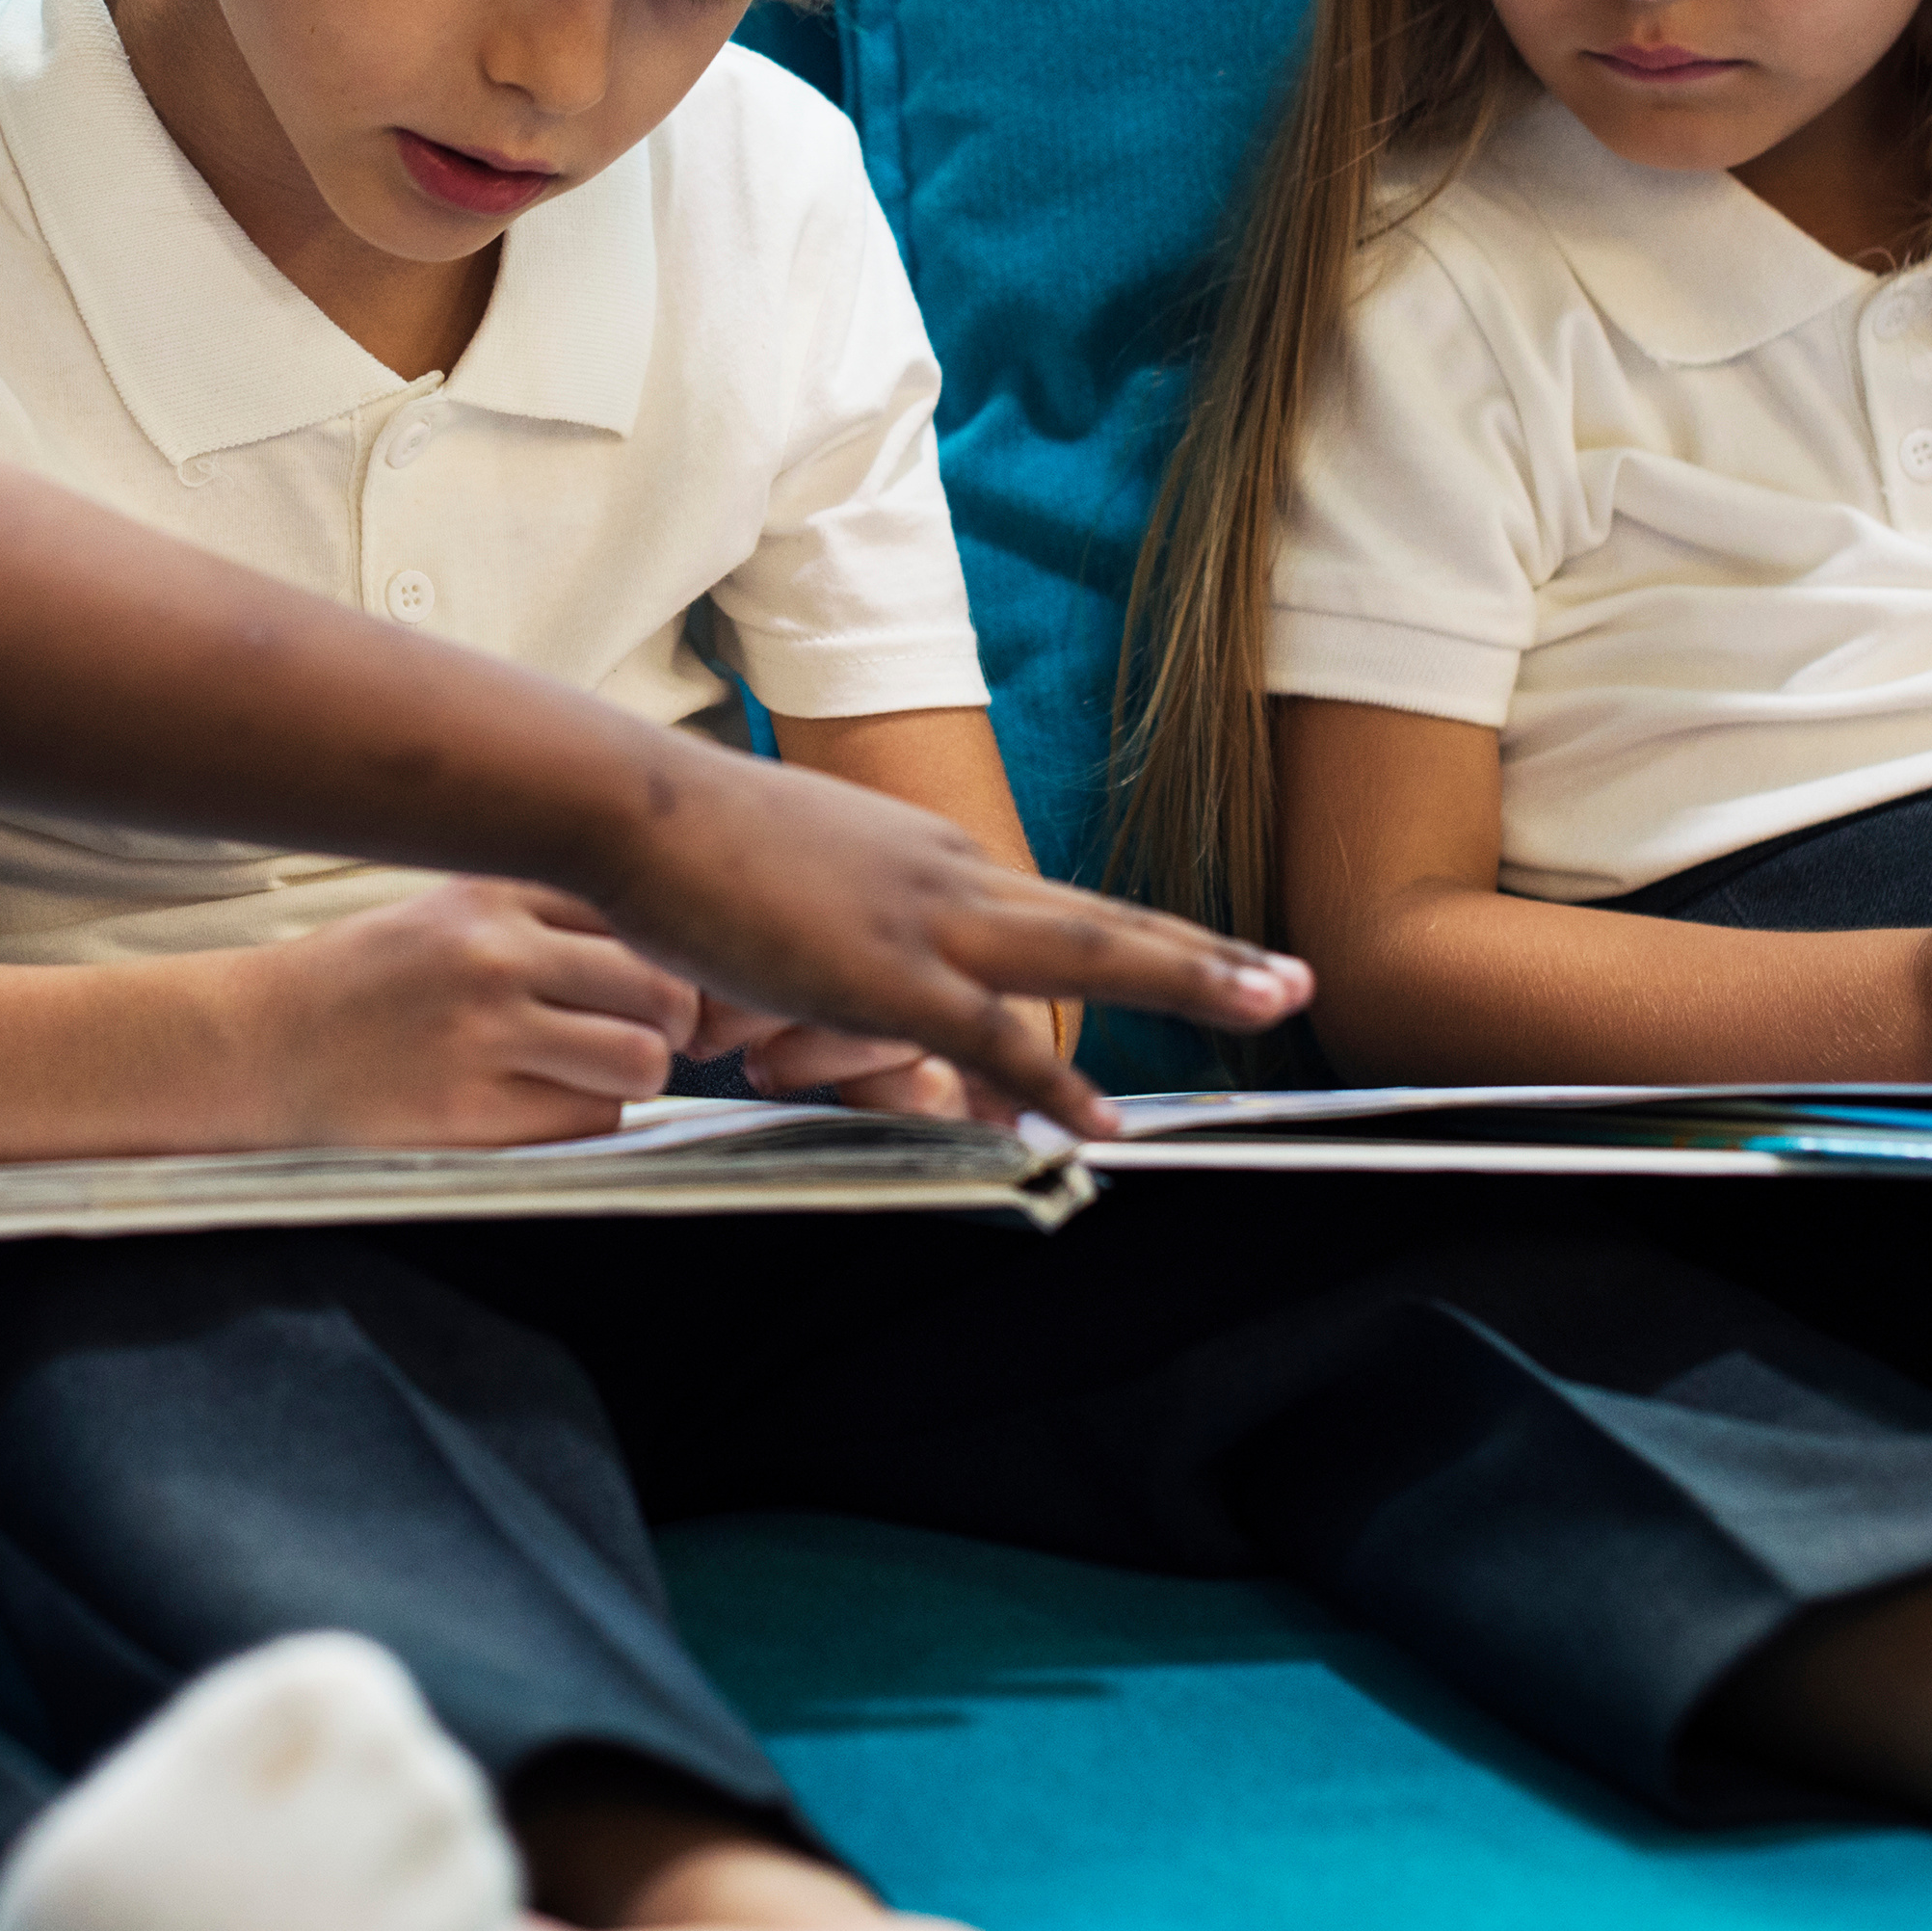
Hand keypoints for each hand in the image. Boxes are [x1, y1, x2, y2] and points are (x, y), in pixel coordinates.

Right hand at [241, 878, 698, 1147]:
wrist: (257, 1045)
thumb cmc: (365, 978)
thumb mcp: (449, 908)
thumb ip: (546, 912)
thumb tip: (670, 945)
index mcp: (493, 891)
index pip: (641, 913)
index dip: (670, 954)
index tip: (656, 979)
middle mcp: (493, 954)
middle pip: (662, 987)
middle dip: (673, 1020)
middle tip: (649, 1034)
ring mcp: (482, 1035)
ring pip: (641, 1060)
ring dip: (635, 1075)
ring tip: (596, 1071)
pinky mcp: (469, 1114)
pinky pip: (590, 1122)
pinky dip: (587, 1117)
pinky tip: (542, 1100)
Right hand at [575, 745, 1311, 1135]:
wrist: (636, 805)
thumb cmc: (692, 841)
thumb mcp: (796, 871)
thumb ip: (838, 915)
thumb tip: (841, 957)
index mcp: (932, 854)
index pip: (1053, 910)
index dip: (1133, 947)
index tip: (1201, 965)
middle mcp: (954, 873)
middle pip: (1108, 919)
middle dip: (1208, 955)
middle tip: (1295, 978)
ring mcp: (929, 920)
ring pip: (1093, 952)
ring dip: (1192, 980)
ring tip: (1273, 1003)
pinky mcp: (887, 975)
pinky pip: (996, 1037)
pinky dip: (1059, 1082)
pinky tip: (1103, 1125)